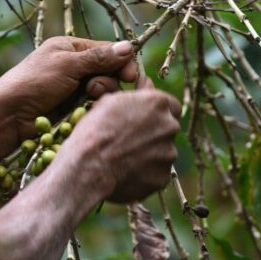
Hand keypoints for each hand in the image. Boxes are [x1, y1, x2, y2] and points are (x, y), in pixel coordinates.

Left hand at [0, 36, 138, 145]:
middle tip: (93, 90)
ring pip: (104, 90)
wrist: (9, 116)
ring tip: (87, 99)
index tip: (130, 76)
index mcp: (70, 47)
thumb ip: (98, 58)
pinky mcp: (73, 108)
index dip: (122, 62)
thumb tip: (129, 47)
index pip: (107, 50)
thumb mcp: (67, 65)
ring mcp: (74, 88)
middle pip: (109, 71)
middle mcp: (74, 66)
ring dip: (101, 94)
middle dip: (108, 80)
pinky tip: (87, 112)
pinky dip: (95, 107)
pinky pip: (95, 105)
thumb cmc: (33, 83)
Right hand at [66, 77, 180, 202]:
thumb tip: (147, 83)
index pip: (171, 105)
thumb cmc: (94, 130)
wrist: (89, 166)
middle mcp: (170, 126)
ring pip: (163, 152)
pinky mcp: (162, 177)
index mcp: (158, 103)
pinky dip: (145, 174)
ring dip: (150, 154)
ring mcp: (168, 153)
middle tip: (131, 141)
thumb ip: (136, 93)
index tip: (145, 118)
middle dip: (154, 134)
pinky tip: (125, 173)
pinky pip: (156, 173)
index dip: (157, 112)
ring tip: (124, 159)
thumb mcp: (110, 101)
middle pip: (167, 129)